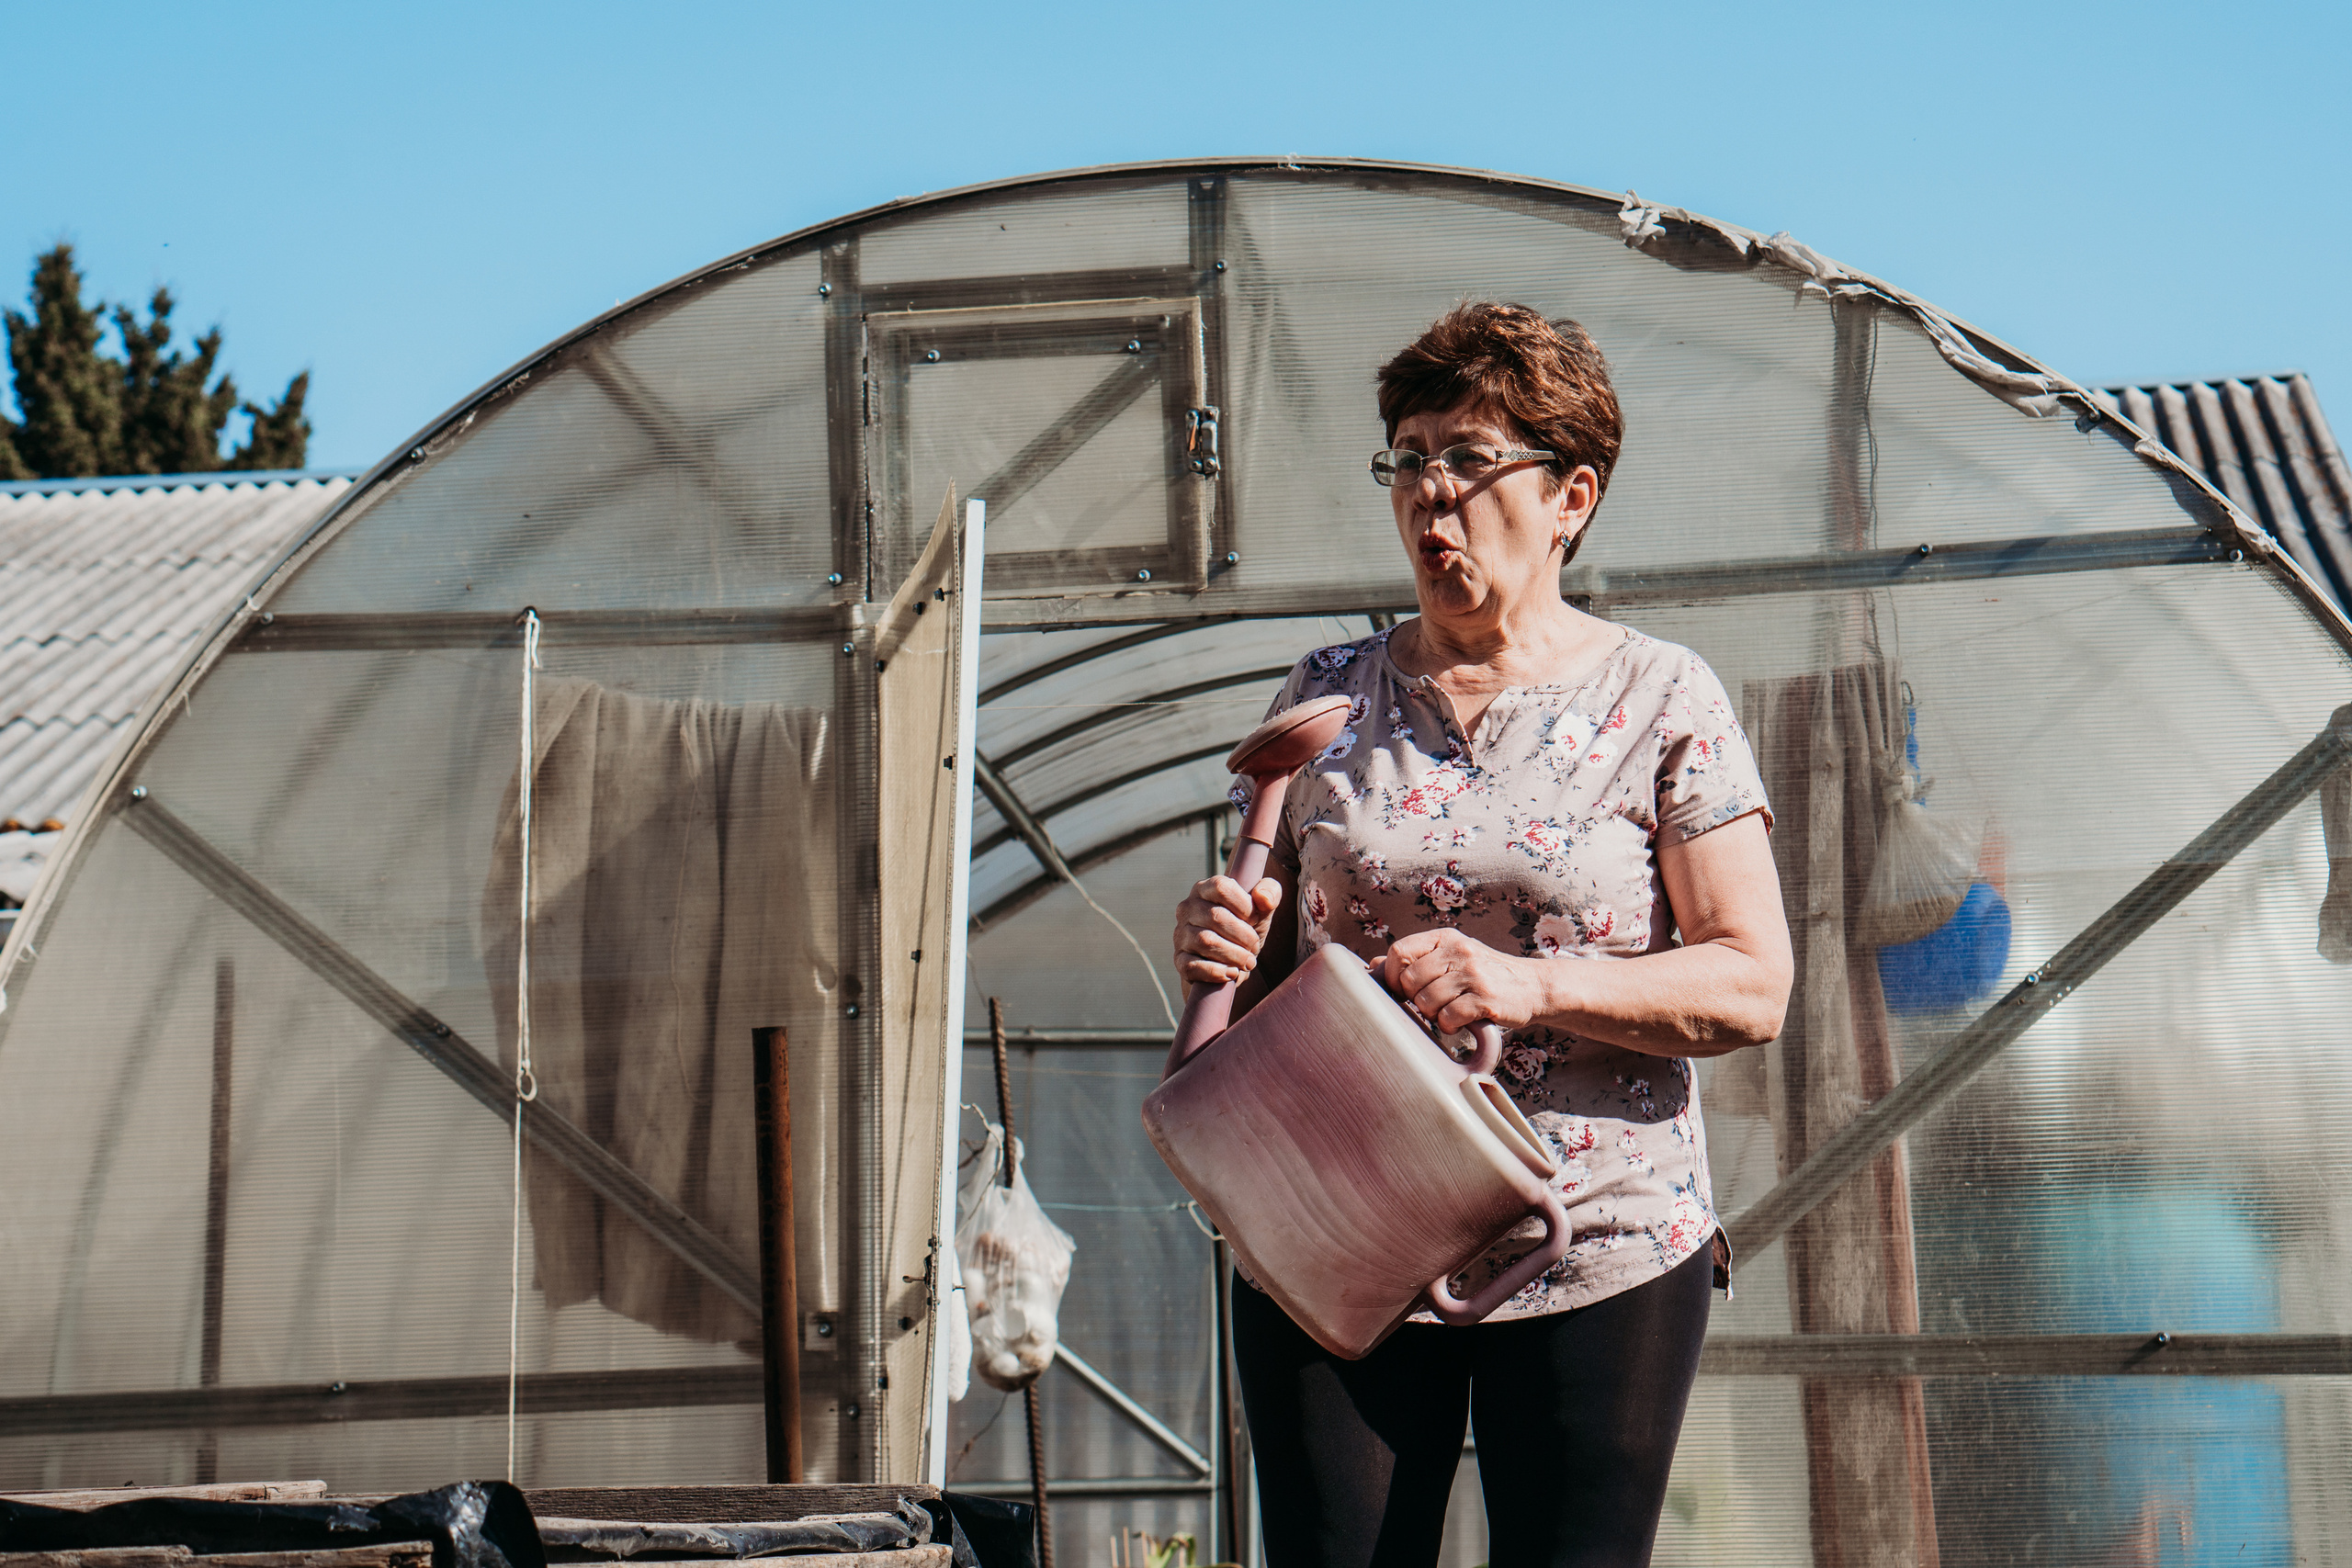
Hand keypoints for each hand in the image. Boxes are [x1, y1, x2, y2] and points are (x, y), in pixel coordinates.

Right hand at [1173, 875, 1280, 987]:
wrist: (1230, 962)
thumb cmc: (1244, 928)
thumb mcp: (1261, 910)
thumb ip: (1270, 893)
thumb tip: (1263, 897)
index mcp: (1205, 889)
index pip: (1221, 887)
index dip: (1243, 904)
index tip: (1255, 919)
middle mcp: (1187, 908)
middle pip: (1216, 916)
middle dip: (1244, 935)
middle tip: (1254, 947)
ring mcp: (1180, 934)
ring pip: (1206, 941)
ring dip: (1234, 955)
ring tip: (1248, 962)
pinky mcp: (1179, 960)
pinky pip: (1193, 966)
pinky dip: (1216, 972)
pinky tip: (1232, 973)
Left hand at [1383, 928, 1547, 1036]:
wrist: (1532, 987)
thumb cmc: (1484, 975)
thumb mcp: (1451, 958)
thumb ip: (1415, 959)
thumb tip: (1372, 965)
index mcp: (1445, 938)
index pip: (1399, 951)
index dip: (1393, 976)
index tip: (1404, 990)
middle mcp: (1459, 951)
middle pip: (1410, 980)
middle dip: (1414, 999)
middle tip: (1431, 1004)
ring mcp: (1473, 975)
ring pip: (1426, 1002)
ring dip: (1432, 1015)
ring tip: (1448, 1012)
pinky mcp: (1485, 1000)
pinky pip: (1448, 1018)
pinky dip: (1449, 1026)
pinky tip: (1460, 1021)